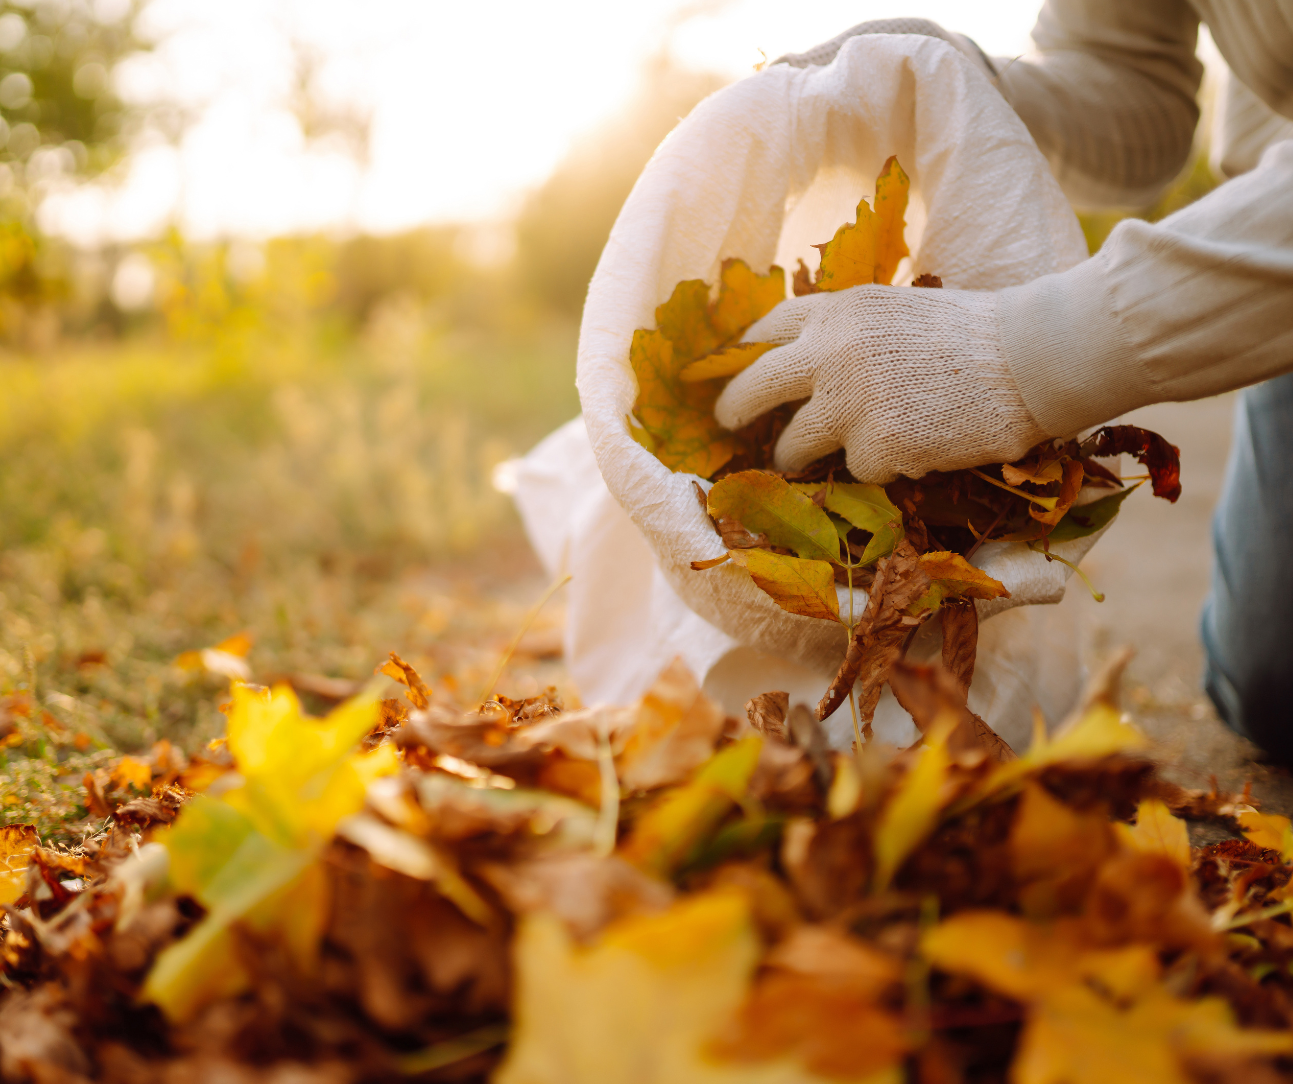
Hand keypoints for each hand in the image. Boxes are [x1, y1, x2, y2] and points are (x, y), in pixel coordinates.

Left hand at [714, 286, 1049, 481]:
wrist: (1031, 358)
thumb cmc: (975, 332)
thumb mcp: (897, 310)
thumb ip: (847, 332)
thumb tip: (806, 363)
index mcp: (838, 311)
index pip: (765, 330)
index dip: (743, 353)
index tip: (730, 369)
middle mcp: (831, 353)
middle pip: (754, 387)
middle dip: (733, 408)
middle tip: (725, 422)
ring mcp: (850, 403)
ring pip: (795, 443)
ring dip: (795, 455)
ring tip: (802, 459)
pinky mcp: (876, 446)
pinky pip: (857, 468)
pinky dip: (879, 464)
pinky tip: (914, 447)